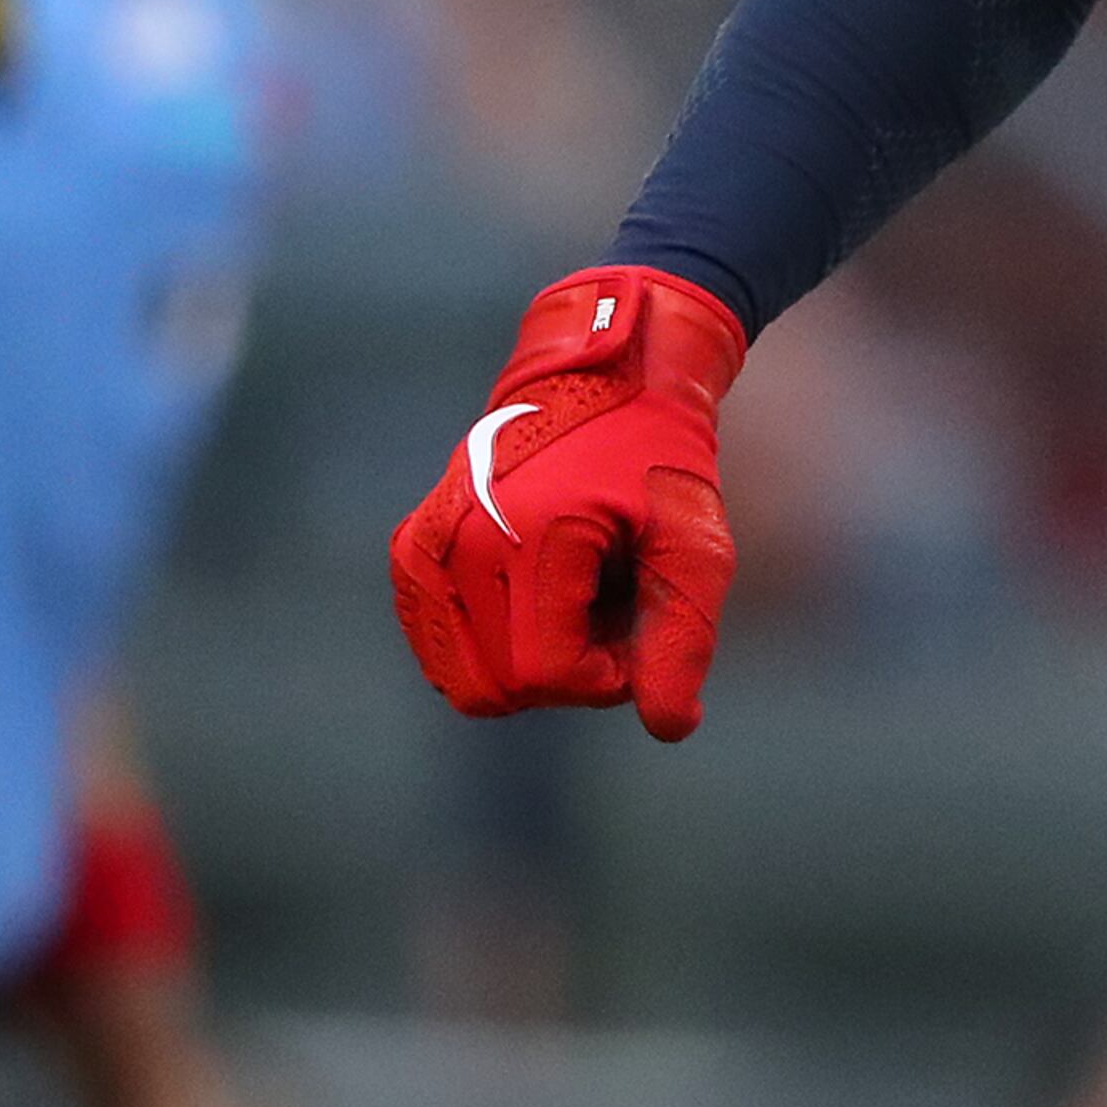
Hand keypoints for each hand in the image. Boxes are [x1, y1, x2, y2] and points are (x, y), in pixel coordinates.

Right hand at [388, 267, 747, 741]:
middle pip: (499, 688)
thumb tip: (669, 727)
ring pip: (463, 679)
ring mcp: (423, 548)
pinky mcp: (411, 553)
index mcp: (527, 534)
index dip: (604, 676)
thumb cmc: (659, 457)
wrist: (606, 379)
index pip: (544, 676)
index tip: (639, 620)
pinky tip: (539, 587)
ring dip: (528, 659)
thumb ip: (683, 635)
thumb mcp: (695, 542)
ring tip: (578, 592)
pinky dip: (493, 641)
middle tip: (612, 609)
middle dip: (566, 672)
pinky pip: (442, 648)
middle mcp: (457, 542)